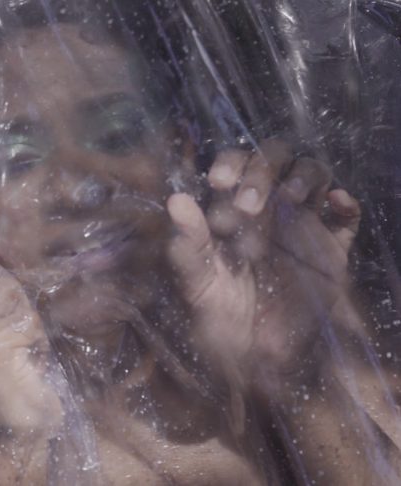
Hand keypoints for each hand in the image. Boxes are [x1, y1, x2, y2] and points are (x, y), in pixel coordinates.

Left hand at [166, 139, 360, 389]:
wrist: (254, 360)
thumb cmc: (217, 318)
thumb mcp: (196, 284)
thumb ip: (187, 244)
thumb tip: (175, 199)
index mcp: (230, 209)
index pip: (234, 165)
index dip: (230, 163)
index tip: (219, 182)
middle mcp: (266, 209)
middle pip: (275, 159)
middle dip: (262, 170)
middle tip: (250, 206)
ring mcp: (301, 225)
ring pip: (313, 174)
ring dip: (304, 176)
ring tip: (292, 199)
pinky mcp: (331, 249)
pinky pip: (347, 217)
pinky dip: (347, 203)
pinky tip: (337, 203)